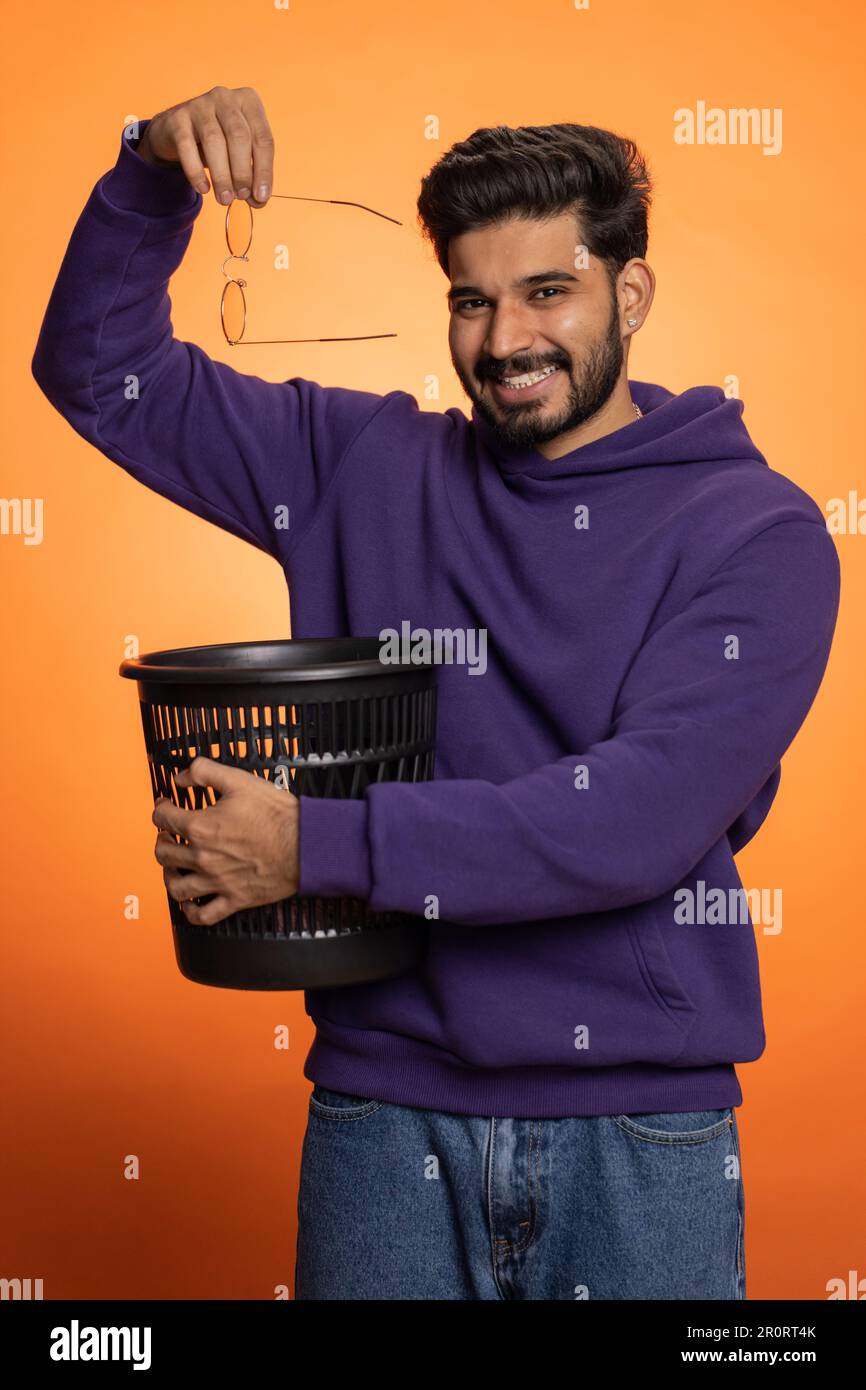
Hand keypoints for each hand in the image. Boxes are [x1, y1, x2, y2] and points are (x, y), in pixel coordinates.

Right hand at [136, 85, 273, 207]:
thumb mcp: (239, 154)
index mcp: (248, 102)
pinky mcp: (178, 118)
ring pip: (214, 141)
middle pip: (240, 137)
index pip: (263, 138)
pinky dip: (196, 172)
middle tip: (241, 196)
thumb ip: (252, 175)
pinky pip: (187, 146)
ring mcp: (200, 105)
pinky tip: (203, 189)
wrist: (178, 131)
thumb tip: (258, 200)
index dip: (264, 171)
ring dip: (222, 175)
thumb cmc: (218, 142)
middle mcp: (225, 97)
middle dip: (243, 172)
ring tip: (224, 198)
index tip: (261, 197)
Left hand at [152, 756, 298, 925]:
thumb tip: (181, 777)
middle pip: (164, 853)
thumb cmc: (277, 814)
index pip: (163, 818)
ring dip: (168, 875)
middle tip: (167, 834)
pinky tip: (189, 903)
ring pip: (176, 886)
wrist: (307, 844)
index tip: (165, 805)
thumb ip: (205, 771)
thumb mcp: (240, 779)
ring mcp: (217, 882)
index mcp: (201, 827)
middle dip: (161, 840)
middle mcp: (202, 857)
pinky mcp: (234, 899)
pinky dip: (190, 911)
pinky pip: (203, 915)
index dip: (160, 808)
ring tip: (172, 867)